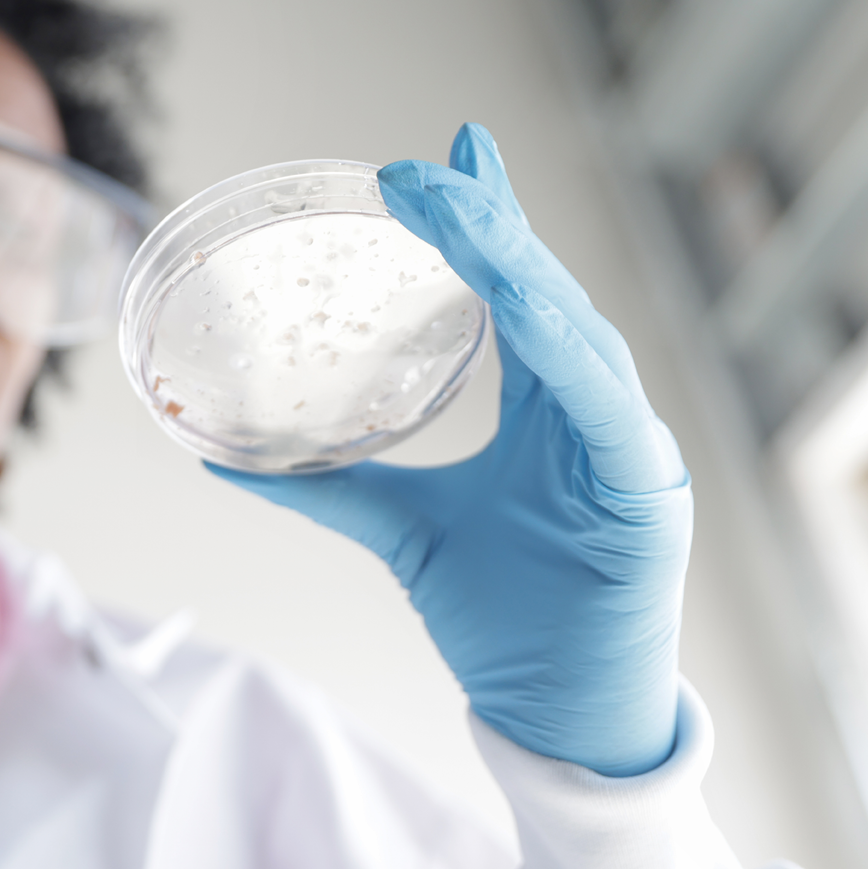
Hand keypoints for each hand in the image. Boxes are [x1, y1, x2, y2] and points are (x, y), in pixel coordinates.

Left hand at [211, 124, 690, 776]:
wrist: (559, 717)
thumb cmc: (505, 621)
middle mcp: (590, 411)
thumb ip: (327, 488)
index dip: (489, 220)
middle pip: (545, 294)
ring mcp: (625, 445)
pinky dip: (569, 353)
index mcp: (547, 409)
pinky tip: (531, 308)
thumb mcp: (403, 533)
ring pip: (576, 333)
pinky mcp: (647, 489)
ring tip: (462, 212)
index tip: (448, 151)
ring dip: (520, 268)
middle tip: (434, 164)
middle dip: (493, 222)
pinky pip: (606, 406)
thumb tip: (220, 461)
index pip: (515, 294)